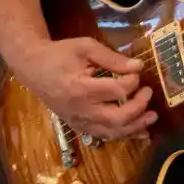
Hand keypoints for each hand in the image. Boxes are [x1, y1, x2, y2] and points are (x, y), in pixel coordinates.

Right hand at [10, 33, 155, 140]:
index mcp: (80, 88)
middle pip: (118, 117)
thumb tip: (138, 67)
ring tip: (151, 117)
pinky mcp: (78, 126)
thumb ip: (112, 58)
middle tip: (148, 93)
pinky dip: (124, 135)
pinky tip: (139, 131)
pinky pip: (104, 136)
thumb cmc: (59, 54)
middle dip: (139, 107)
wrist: (32, 67)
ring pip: (113, 132)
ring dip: (136, 126)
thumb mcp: (85, 47)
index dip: (133, 81)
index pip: (117, 90)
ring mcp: (78, 121)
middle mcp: (80, 109)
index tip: (136, 72)